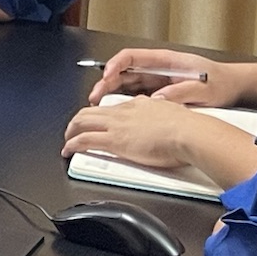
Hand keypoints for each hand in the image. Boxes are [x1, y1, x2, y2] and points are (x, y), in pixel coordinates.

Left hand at [62, 93, 209, 171]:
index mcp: (139, 105)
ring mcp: (117, 125)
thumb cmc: (189, 129)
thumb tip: (165, 120)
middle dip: (78, 121)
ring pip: (82, 122)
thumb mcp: (173, 114)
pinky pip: (84, 140)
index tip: (100, 122)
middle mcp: (124, 112)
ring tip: (67, 140)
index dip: (103, 115)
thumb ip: (164, 115)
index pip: (113, 108)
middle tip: (74, 130)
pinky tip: (68, 150)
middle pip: (91, 111)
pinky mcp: (114, 141)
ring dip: (71, 131)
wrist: (189, 133)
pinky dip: (72, 145)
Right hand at [87, 48, 249, 107]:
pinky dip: (124, 101)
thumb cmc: (222, 82)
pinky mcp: (160, 92)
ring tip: (99, 105)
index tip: (107, 76)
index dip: (115, 65)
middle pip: (123, 70)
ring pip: (126, 83)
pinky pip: (135, 94)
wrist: (235, 88)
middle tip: (95, 95)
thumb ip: (180, 93)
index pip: (131, 56)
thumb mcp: (203, 89)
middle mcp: (158, 68)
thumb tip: (157, 100)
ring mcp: (158, 80)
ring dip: (111, 92)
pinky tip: (118, 112)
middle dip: (106, 82)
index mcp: (165, 60)